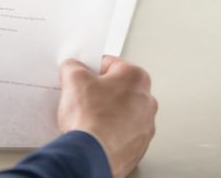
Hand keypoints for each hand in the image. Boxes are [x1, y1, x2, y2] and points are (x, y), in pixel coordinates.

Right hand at [58, 57, 156, 177]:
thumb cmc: (90, 119)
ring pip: (121, 111)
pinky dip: (109, 132)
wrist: (91, 156)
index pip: (109, 63)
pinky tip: (94, 132)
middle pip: (117, 88)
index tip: (82, 75)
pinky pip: (122, 133)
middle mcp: (147, 101)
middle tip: (83, 96)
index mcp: (136, 77)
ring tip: (87, 117)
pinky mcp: (138, 148)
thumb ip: (73, 65)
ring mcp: (145, 127)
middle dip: (100, 91)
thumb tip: (73, 68)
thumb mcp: (73, 77)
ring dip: (106, 112)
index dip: (91, 68)